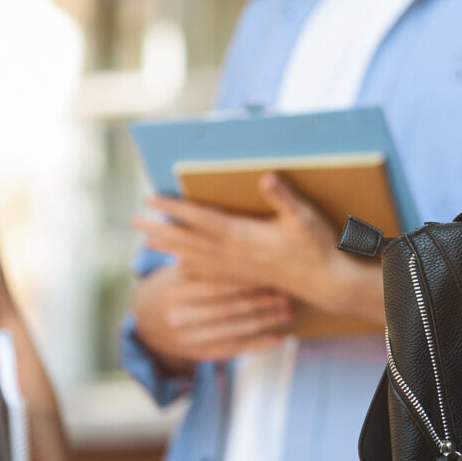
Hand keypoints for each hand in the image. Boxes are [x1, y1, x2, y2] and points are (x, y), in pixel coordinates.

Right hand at [129, 260, 293, 368]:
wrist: (147, 321)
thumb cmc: (174, 284)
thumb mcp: (179, 267)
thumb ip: (202, 256)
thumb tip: (235, 236)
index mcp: (174, 290)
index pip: (215, 285)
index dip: (244, 280)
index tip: (270, 273)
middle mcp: (178, 316)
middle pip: (227, 308)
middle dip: (260, 302)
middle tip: (286, 294)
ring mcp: (188, 338)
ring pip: (233, 330)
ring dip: (264, 322)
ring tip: (288, 312)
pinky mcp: (199, 353)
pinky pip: (233, 349)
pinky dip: (257, 344)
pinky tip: (278, 337)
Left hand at [136, 174, 374, 322]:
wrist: (327, 284)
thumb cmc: (318, 247)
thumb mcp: (304, 217)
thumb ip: (283, 197)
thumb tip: (266, 176)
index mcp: (243, 236)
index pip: (201, 219)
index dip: (175, 208)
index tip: (151, 199)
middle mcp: (234, 254)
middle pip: (189, 239)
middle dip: (161, 229)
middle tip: (134, 220)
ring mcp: (238, 268)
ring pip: (194, 256)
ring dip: (169, 247)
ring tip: (147, 240)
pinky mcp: (245, 276)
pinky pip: (209, 271)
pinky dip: (190, 266)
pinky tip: (179, 266)